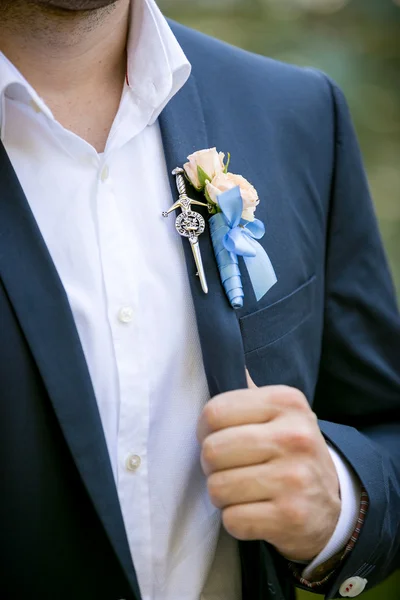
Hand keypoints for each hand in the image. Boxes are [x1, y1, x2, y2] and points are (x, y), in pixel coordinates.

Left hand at [197, 377, 340, 560]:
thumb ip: (249, 391)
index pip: (214, 412)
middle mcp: (294, 436)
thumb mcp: (280, 412)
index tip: (218, 437)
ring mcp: (294, 478)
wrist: (335, 502)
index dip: (205, 429)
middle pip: (212, 451)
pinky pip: (232, 520)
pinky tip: (255, 510)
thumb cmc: (291, 450)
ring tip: (243, 489)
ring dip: (222, 494)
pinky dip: (236, 519)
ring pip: (217, 487)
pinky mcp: (291, 517)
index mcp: (286, 402)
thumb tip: (223, 358)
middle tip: (229, 468)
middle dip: (211, 465)